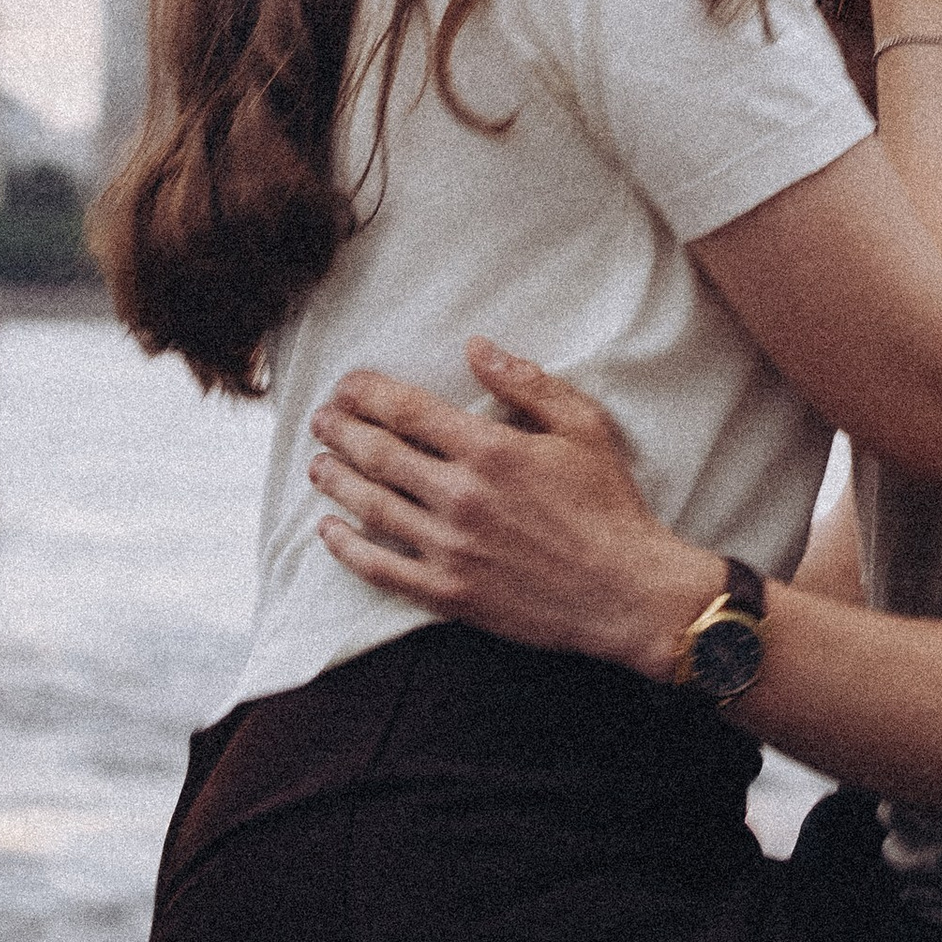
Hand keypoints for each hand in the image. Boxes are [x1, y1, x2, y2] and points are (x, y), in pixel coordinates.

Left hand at [308, 342, 715, 682]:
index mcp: (490, 450)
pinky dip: (349, 548)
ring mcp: (451, 549)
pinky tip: (329, 531)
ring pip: (373, 508)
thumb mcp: (582, 425)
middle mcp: (461, 497)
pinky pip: (383, 569)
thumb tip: (476, 347)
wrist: (625, 591)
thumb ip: (526, 382)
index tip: (347, 384)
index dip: (370, 393)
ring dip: (337, 482)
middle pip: (381, 456)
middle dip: (343, 431)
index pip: (409, 411)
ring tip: (317, 464)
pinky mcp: (450, 593)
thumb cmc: (609, 503)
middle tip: (320, 418)